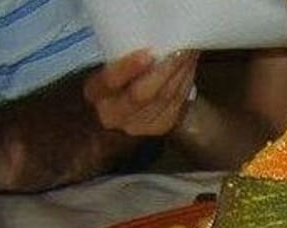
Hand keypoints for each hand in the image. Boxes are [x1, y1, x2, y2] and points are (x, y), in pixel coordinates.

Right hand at [84, 50, 199, 136]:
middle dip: (163, 71)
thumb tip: (152, 40)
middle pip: (142, 95)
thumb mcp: (111, 65)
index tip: (149, 52)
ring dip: (180, 74)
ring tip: (189, 54)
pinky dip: (185, 84)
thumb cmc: (118, 77)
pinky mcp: (159, 127)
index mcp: (96, 93)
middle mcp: (114, 114)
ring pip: (163, 100)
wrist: (123, 107)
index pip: (111, 81)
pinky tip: (189, 68)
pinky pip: (176, 105)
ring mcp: (137, 125)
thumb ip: (125, 59)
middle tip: (179, 51)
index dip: (129, 68)